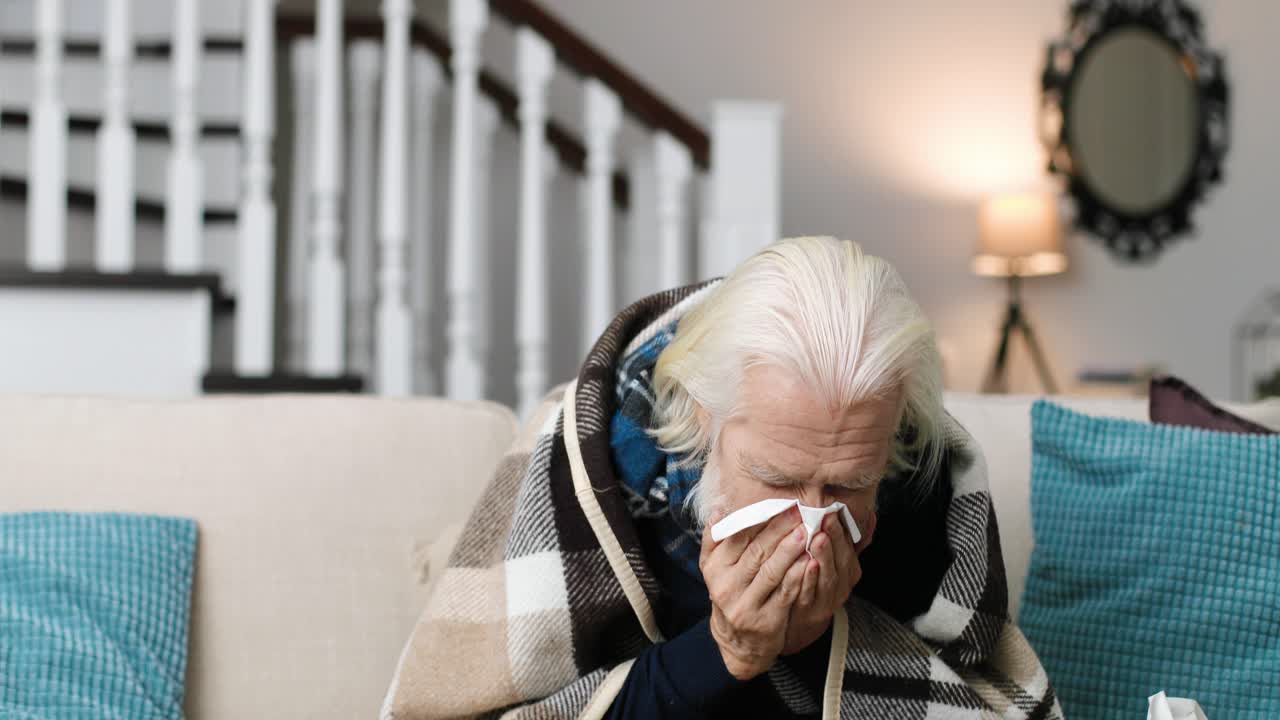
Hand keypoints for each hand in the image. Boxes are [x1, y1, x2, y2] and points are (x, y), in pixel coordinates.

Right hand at [700, 507, 808, 680]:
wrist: (737, 641)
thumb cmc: (730, 593)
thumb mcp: (713, 568)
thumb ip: (715, 538)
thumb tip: (720, 507)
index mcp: (714, 569)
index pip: (738, 538)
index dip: (760, 519)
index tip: (779, 504)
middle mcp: (726, 587)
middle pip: (756, 553)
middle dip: (779, 530)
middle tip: (799, 512)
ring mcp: (746, 605)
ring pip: (771, 572)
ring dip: (790, 550)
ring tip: (807, 532)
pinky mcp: (766, 620)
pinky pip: (785, 593)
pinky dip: (798, 576)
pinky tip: (810, 561)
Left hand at [780, 510, 874, 654]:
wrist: (803, 621)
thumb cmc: (819, 585)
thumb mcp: (839, 562)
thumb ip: (852, 541)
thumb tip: (870, 515)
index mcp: (848, 571)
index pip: (849, 548)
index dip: (843, 530)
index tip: (835, 511)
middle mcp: (841, 585)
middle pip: (841, 561)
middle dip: (835, 539)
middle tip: (827, 519)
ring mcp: (827, 599)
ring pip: (828, 576)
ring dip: (824, 556)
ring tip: (818, 539)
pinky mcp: (811, 611)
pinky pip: (810, 594)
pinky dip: (809, 579)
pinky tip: (806, 565)